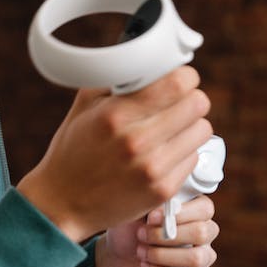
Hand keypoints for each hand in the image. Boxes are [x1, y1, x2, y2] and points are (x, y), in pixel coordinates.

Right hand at [17, 67, 212, 241]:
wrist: (63, 203)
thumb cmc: (73, 151)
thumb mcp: (84, 107)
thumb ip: (116, 80)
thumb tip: (150, 62)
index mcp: (116, 115)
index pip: (177, 83)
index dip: (185, 76)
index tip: (179, 78)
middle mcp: (137, 141)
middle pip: (198, 104)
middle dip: (190, 98)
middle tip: (176, 102)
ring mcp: (153, 168)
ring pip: (203, 130)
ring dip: (190, 126)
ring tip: (170, 129)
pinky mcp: (162, 190)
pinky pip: (194, 158)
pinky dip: (183, 152)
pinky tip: (163, 153)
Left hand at [94, 196, 218, 266]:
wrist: (119, 258)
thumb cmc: (132, 229)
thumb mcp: (138, 211)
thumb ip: (154, 203)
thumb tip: (165, 203)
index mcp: (196, 211)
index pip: (205, 208)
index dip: (180, 212)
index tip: (151, 217)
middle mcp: (205, 233)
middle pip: (201, 233)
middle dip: (165, 235)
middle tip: (141, 234)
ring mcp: (203, 258)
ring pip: (196, 258)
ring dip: (161, 255)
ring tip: (140, 252)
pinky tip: (146, 266)